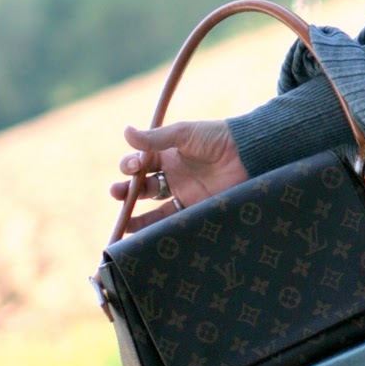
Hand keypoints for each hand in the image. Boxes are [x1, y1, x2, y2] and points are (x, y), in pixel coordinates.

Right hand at [110, 120, 248, 234]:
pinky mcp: (195, 208)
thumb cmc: (217, 138)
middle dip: (125, 191)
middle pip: (142, 186)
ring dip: (135, 215)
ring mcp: (184, 193)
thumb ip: (155, 137)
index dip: (130, 165)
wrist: (248, 154)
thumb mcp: (184, 134)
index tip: (132, 166)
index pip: (141, 163)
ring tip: (123, 223)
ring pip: (153, 208)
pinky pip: (171, 221)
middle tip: (116, 192)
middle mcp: (174, 175)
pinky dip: (155, 228)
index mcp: (169, 154)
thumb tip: (125, 131)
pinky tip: (140, 234)